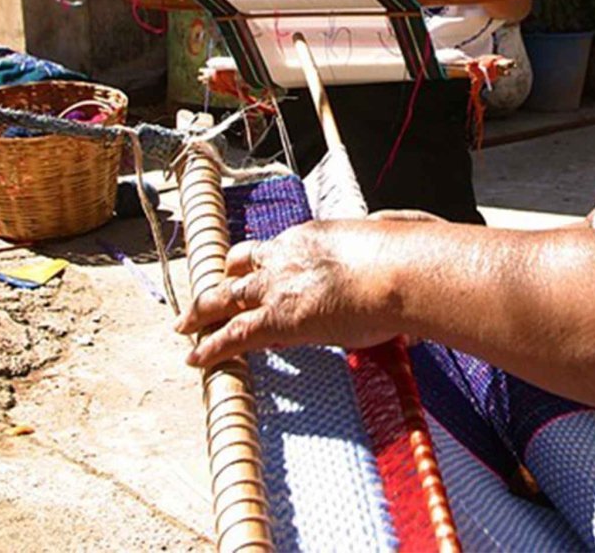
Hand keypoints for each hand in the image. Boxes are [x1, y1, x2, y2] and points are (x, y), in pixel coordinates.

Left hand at [175, 221, 403, 367]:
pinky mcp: (277, 318)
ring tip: (184, 326)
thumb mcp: (390, 240)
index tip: (255, 271)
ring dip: (201, 312)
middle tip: (207, 292)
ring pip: (224, 297)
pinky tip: (196, 359)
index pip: (276, 250)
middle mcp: (286, 255)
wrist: (400, 271)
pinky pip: (233, 335)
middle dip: (221, 280)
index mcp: (313, 236)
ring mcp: (278, 285)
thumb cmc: (405, 259)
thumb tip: (410, 254)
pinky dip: (211, 348)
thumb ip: (389, 244)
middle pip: (240, 265)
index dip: (262, 263)